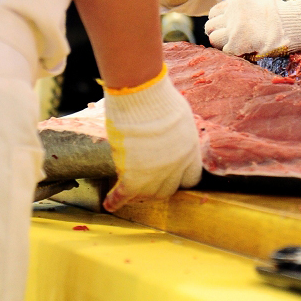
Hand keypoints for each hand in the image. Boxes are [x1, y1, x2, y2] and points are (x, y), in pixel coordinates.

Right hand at [103, 66, 201, 211]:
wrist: (141, 96)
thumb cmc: (159, 98)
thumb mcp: (179, 115)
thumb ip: (178, 132)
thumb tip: (171, 134)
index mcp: (190, 151)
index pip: (190, 178)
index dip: (179, 177)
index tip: (170, 175)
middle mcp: (176, 167)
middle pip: (169, 190)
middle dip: (158, 186)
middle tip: (146, 182)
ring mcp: (155, 174)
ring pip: (148, 194)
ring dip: (138, 194)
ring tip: (128, 193)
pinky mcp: (133, 177)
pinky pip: (124, 195)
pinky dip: (115, 200)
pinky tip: (109, 204)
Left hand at [205, 0, 300, 58]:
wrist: (291, 23)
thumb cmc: (280, 10)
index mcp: (234, 3)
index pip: (213, 13)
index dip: (218, 21)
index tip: (224, 26)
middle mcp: (230, 15)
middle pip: (210, 27)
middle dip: (217, 33)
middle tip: (227, 38)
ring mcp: (232, 30)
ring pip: (214, 39)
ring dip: (222, 44)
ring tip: (234, 46)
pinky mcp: (237, 45)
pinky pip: (226, 51)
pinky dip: (233, 53)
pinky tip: (243, 51)